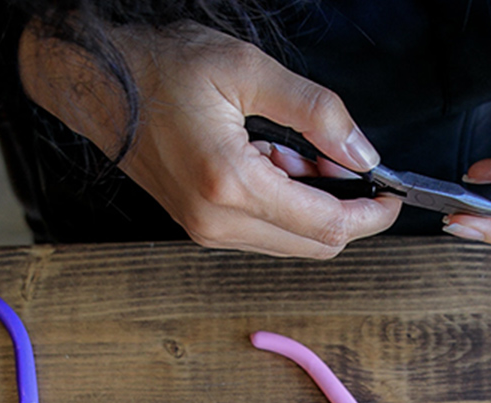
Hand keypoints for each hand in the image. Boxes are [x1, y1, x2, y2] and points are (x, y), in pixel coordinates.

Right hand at [18, 20, 399, 257]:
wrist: (96, 82)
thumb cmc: (160, 68)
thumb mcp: (247, 70)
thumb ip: (315, 112)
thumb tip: (362, 153)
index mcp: (230, 185)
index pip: (327, 226)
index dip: (372, 214)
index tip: (394, 194)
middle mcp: (217, 222)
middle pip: (315, 246)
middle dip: (347, 212)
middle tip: (347, 162)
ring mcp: (206, 231)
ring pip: (291, 243)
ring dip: (313, 207)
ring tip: (298, 153)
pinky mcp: (200, 227)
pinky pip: (263, 233)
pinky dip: (286, 207)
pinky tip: (273, 163)